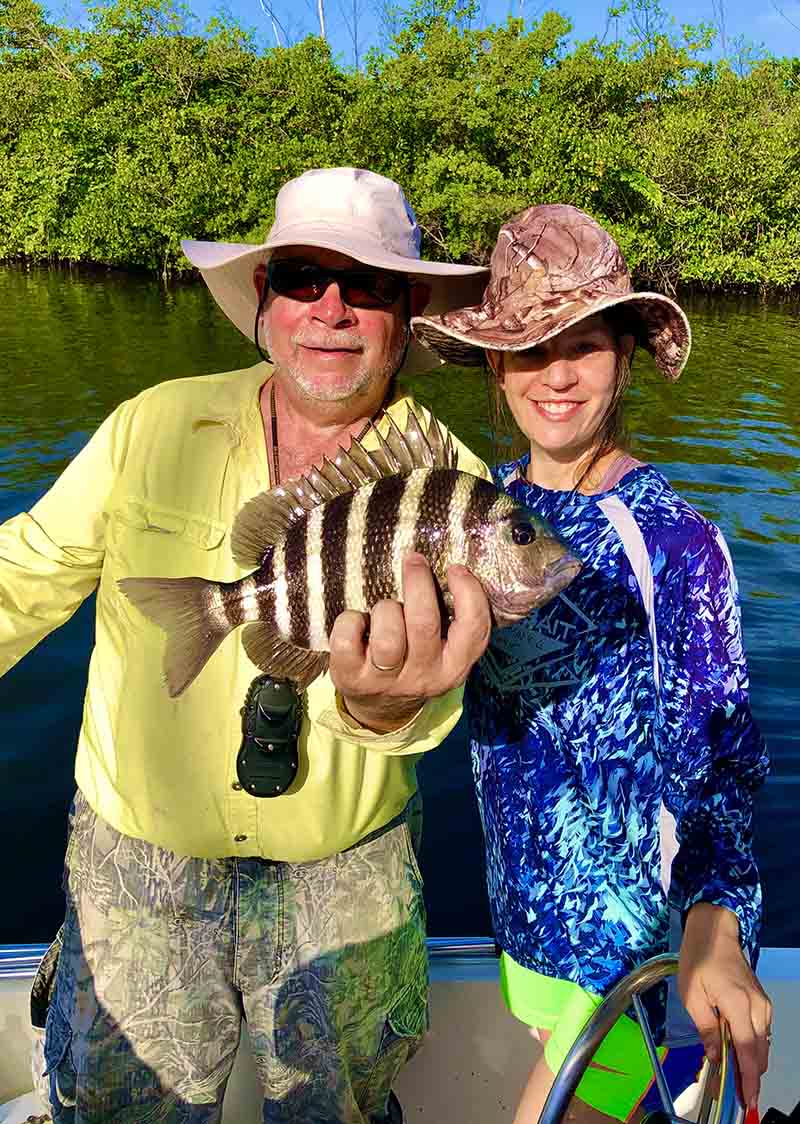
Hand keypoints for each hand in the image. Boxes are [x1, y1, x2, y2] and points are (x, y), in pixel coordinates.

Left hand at [328, 553, 491, 732]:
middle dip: (418, 583)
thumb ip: (450, 620)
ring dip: (385, 609)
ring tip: (385, 609)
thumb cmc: (415, 661)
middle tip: (413, 560)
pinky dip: (350, 621)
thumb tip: (452, 568)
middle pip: (423, 623)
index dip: (468, 594)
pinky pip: (347, 639)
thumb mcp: (442, 651)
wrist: (382, 708)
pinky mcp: (352, 679)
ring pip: (387, 635)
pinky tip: (358, 623)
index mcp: (453, 667)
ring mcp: (386, 681)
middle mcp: (423, 677)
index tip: (455, 569)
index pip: (473, 630)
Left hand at [678, 902, 772, 1108]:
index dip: (748, 1078)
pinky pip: (760, 1032)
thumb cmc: (699, 957)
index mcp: (738, 1004)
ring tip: (734, 1075)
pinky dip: (751, 1046)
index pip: (748, 1051)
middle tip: (736, 1093)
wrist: (715, 930)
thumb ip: (705, 1027)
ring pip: (762, 1044)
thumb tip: (714, 1056)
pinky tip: (737, 1052)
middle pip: (759, 1052)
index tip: (747, 1099)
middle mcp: (757, 1007)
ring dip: (750, 1061)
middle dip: (750, 1075)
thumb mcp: (691, 994)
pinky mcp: (761, 1002)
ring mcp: (762, 1004)